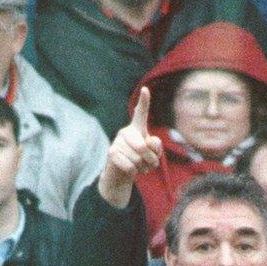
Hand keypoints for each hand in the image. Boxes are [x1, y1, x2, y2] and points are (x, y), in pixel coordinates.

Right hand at [98, 87, 161, 207]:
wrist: (121, 176)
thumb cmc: (140, 162)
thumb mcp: (153, 154)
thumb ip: (156, 147)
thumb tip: (148, 142)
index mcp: (137, 128)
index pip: (141, 113)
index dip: (144, 101)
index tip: (145, 89)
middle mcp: (125, 132)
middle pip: (143, 146)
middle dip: (151, 159)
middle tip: (151, 165)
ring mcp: (117, 141)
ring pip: (138, 158)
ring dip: (143, 167)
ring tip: (139, 167)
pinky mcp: (111, 153)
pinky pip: (130, 166)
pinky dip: (133, 172)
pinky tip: (130, 171)